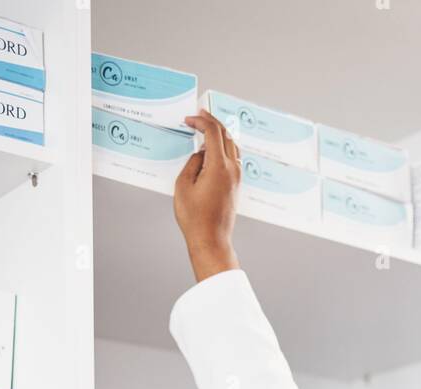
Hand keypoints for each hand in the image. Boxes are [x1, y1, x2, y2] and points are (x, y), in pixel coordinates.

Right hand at [174, 110, 241, 282]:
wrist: (211, 240)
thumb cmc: (195, 219)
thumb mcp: (183, 186)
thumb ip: (192, 163)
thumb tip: (201, 154)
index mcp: (219, 166)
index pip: (213, 132)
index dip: (200, 121)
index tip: (189, 119)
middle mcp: (232, 169)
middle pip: (225, 134)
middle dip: (211, 121)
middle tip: (199, 115)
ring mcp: (237, 177)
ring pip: (232, 144)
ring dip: (220, 133)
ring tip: (207, 129)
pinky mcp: (237, 184)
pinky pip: (234, 157)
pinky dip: (225, 146)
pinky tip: (215, 149)